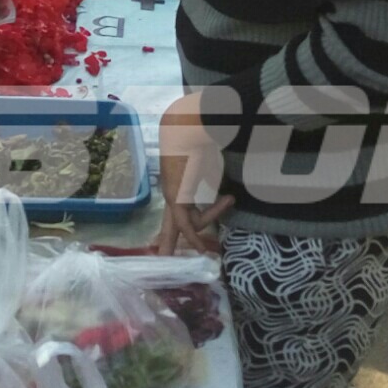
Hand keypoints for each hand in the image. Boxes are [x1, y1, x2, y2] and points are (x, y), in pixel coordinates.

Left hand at [156, 92, 234, 255]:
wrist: (190, 128)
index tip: (171, 242)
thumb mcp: (206, 165)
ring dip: (206, 226)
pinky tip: (201, 249)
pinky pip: (186, 223)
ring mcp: (172, 197)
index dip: (174, 228)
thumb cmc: (200, 142)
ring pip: (186, 225)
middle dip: (166, 245)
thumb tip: (223, 194)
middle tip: (162, 259)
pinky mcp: (177, 197)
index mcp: (177, 187)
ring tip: (225, 207)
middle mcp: (172, 194)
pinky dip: (194, 237)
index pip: (175, 213)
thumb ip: (208, 181)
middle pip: (169, 226)